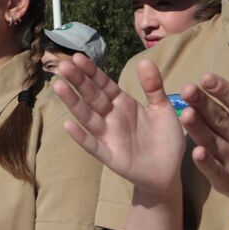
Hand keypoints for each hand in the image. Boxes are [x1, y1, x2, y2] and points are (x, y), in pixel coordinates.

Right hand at [52, 54, 185, 203]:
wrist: (169, 172)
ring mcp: (109, 137)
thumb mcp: (163, 108)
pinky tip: (68, 125)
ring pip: (88, 117)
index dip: (92, 72)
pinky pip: (94, 146)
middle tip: (63, 65)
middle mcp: (112, 118)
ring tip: (59, 86)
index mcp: (123, 104)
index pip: (104, 85)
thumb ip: (153, 86)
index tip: (78, 57)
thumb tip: (145, 61)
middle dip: (78, 81)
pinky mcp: (111, 157)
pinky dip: (81, 137)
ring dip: (73, 102)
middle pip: (92, 97)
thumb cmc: (165, 140)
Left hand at [178, 63, 228, 208]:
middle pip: (223, 121)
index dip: (224, 91)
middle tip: (187, 89)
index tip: (206, 77)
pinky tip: (195, 152)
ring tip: (184, 112)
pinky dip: (206, 164)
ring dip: (199, 129)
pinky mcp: (228, 182)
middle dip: (205, 105)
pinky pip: (215, 171)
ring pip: (214, 143)